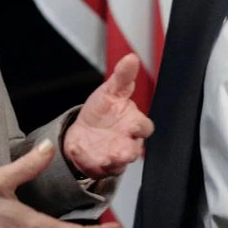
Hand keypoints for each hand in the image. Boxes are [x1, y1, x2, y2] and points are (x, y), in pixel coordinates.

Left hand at [62, 54, 153, 178]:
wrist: (83, 132)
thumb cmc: (102, 111)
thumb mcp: (110, 90)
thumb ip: (123, 76)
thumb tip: (131, 58)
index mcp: (133, 122)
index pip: (144, 126)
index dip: (140, 127)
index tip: (133, 125)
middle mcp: (129, 140)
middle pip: (136, 148)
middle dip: (131, 148)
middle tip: (123, 148)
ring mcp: (118, 154)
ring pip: (123, 160)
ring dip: (117, 159)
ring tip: (110, 156)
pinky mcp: (106, 166)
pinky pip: (108, 169)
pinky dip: (103, 166)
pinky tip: (97, 160)